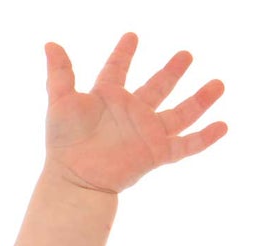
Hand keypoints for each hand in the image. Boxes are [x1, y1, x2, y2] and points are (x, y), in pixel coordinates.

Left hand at [42, 33, 226, 193]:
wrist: (76, 179)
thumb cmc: (64, 144)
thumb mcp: (60, 102)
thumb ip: (60, 73)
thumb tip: (50, 44)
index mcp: (107, 97)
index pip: (117, 69)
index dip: (123, 53)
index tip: (131, 37)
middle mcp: (130, 113)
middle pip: (157, 87)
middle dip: (172, 71)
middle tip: (186, 54)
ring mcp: (146, 133)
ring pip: (180, 112)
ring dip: (200, 99)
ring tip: (219, 84)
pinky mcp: (156, 153)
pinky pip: (186, 145)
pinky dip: (205, 137)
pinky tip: (223, 126)